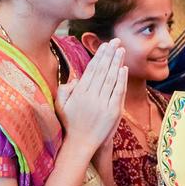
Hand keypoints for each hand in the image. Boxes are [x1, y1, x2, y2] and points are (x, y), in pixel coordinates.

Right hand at [56, 40, 125, 154]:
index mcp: (79, 93)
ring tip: (121, 50)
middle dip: (109, 54)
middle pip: (102, 71)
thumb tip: (75, 78)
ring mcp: (102, 104)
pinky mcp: (112, 112)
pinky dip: (121, 80)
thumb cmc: (70, 124)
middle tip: (116, 41)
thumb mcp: (61, 106)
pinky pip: (118, 92)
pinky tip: (123, 69)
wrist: (80, 144)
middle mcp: (90, 96)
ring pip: (111, 79)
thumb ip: (65, 90)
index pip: (91, 69)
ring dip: (116, 63)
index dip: (99, 56)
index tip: (104, 45)